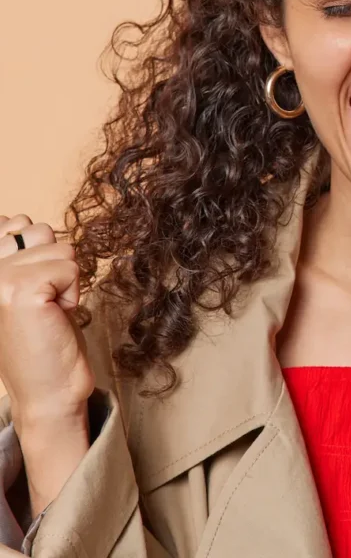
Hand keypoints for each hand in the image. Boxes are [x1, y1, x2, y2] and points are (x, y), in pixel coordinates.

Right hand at [0, 214, 93, 427]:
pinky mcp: (21, 290)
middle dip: (55, 265)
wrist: (47, 391)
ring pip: (61, 248)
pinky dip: (73, 292)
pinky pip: (71, 266)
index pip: (16, 222)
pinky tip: (56, 316)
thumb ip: (20, 253)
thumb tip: (17, 218)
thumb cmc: (42, 339)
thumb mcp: (27, 288)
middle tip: (44, 303)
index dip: (39, 252)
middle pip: (41, 231)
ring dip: (66, 280)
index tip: (33, 289)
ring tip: (49, 310)